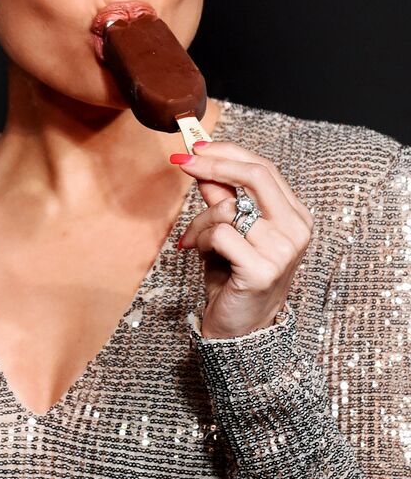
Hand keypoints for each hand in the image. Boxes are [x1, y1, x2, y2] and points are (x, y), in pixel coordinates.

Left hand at [171, 141, 312, 338]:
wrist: (239, 331)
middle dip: (213, 164)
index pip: (264, 168)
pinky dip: (201, 240)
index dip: (228, 152)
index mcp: (294, 215)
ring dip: (199, 221)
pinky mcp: (263, 269)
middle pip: (256, 175)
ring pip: (230, 209)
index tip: (195, 147)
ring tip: (192, 240)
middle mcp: (296, 229)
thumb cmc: (233, 278)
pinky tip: (199, 254)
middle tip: (183, 162)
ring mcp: (283, 250)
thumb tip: (202, 163)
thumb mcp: (228, 231)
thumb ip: (222, 198)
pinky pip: (221, 234)